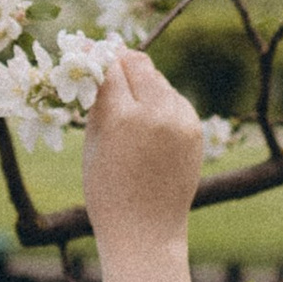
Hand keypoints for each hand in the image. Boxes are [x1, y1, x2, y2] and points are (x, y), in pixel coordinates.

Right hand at [83, 49, 205, 255]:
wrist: (146, 231)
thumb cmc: (107, 192)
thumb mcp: (92, 144)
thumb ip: (98, 101)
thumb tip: (99, 65)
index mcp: (124, 117)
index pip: (110, 67)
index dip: (97, 58)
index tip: (87, 51)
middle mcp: (157, 113)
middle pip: (140, 64)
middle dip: (122, 64)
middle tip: (108, 71)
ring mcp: (182, 120)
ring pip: (159, 80)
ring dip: (142, 85)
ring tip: (128, 109)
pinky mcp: (195, 129)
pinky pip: (175, 100)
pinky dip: (160, 103)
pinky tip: (148, 125)